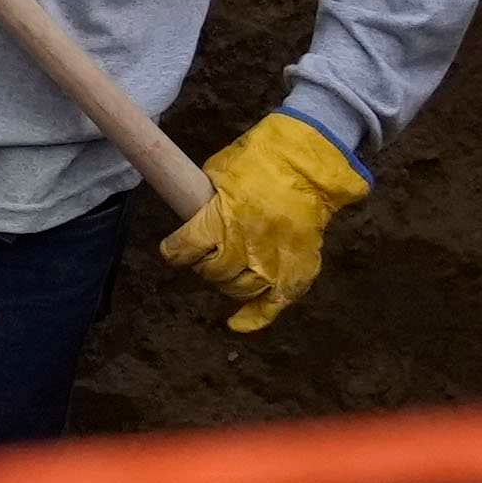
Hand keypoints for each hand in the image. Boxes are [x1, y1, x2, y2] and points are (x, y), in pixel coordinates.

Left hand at [153, 107, 369, 332]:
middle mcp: (245, 245)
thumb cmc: (260, 159)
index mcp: (221, 219)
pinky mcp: (296, 270)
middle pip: (212, 272)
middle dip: (204, 263)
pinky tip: (237, 323)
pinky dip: (254, 319)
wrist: (309, 161)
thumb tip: (187, 215)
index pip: (185, 248)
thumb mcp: (219, 171)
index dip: (175, 250)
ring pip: (238, 289)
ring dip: (227, 282)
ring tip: (227, 269)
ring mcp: (272, 261)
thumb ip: (203, 200)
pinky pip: (272, 305)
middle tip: (207, 253)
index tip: (173, 249)